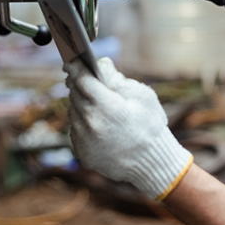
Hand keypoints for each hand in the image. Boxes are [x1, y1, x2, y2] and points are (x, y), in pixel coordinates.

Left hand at [64, 57, 192, 199]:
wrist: (153, 163)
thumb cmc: (151, 126)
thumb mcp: (142, 96)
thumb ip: (118, 79)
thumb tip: (100, 65)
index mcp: (106, 106)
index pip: (82, 80)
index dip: (76, 67)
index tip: (71, 61)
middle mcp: (90, 123)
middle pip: (75, 95)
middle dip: (79, 85)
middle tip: (84, 79)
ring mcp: (84, 140)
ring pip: (74, 112)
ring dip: (81, 105)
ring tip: (96, 104)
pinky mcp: (82, 153)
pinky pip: (76, 131)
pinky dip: (83, 124)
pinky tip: (99, 125)